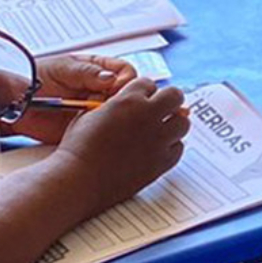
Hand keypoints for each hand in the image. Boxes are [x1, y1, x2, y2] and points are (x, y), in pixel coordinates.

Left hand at [7, 54, 139, 146]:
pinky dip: (104, 131)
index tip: (117, 87)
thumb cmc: (36, 77)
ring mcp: (96, 110)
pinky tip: (94, 129)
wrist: (16, 102)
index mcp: (98, 69)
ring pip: (119, 114)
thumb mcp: (62, 68)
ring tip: (95, 116)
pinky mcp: (88, 128)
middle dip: (122, 100)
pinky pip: (103, 130)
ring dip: (113, 116)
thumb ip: (86, 72)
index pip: (125, 72)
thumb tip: (111, 78)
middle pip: (127, 94)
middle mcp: (101, 90)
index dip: (126, 80)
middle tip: (107, 104)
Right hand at [47, 77, 187, 210]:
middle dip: (168, 100)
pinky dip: (171, 147)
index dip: (144, 91)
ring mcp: (158, 139)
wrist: (80, 178)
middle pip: (175, 96)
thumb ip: (112, 103)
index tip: (141, 99)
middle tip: (160, 109)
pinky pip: (179, 148)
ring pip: (183, 122)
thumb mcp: (89, 114)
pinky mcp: (161, 162)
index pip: (150, 84)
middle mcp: (148, 115)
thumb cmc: (78, 148)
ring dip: (173, 123)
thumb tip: (122, 100)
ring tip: (161, 129)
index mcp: (129, 99)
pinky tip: (159, 148)